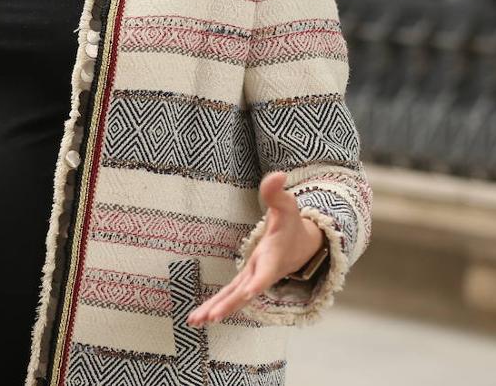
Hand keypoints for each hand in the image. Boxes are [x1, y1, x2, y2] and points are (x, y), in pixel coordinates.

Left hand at [186, 170, 323, 326]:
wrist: (300, 245)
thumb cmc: (291, 224)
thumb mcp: (287, 205)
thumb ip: (277, 192)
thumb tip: (278, 173)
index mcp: (273, 257)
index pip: (266, 272)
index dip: (259, 282)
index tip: (250, 294)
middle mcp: (262, 272)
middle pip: (245, 292)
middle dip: (229, 304)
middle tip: (212, 317)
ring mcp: (253, 279)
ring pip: (233, 298)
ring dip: (216, 310)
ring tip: (195, 322)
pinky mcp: (245, 281)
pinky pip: (228, 296)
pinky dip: (214, 306)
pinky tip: (198, 317)